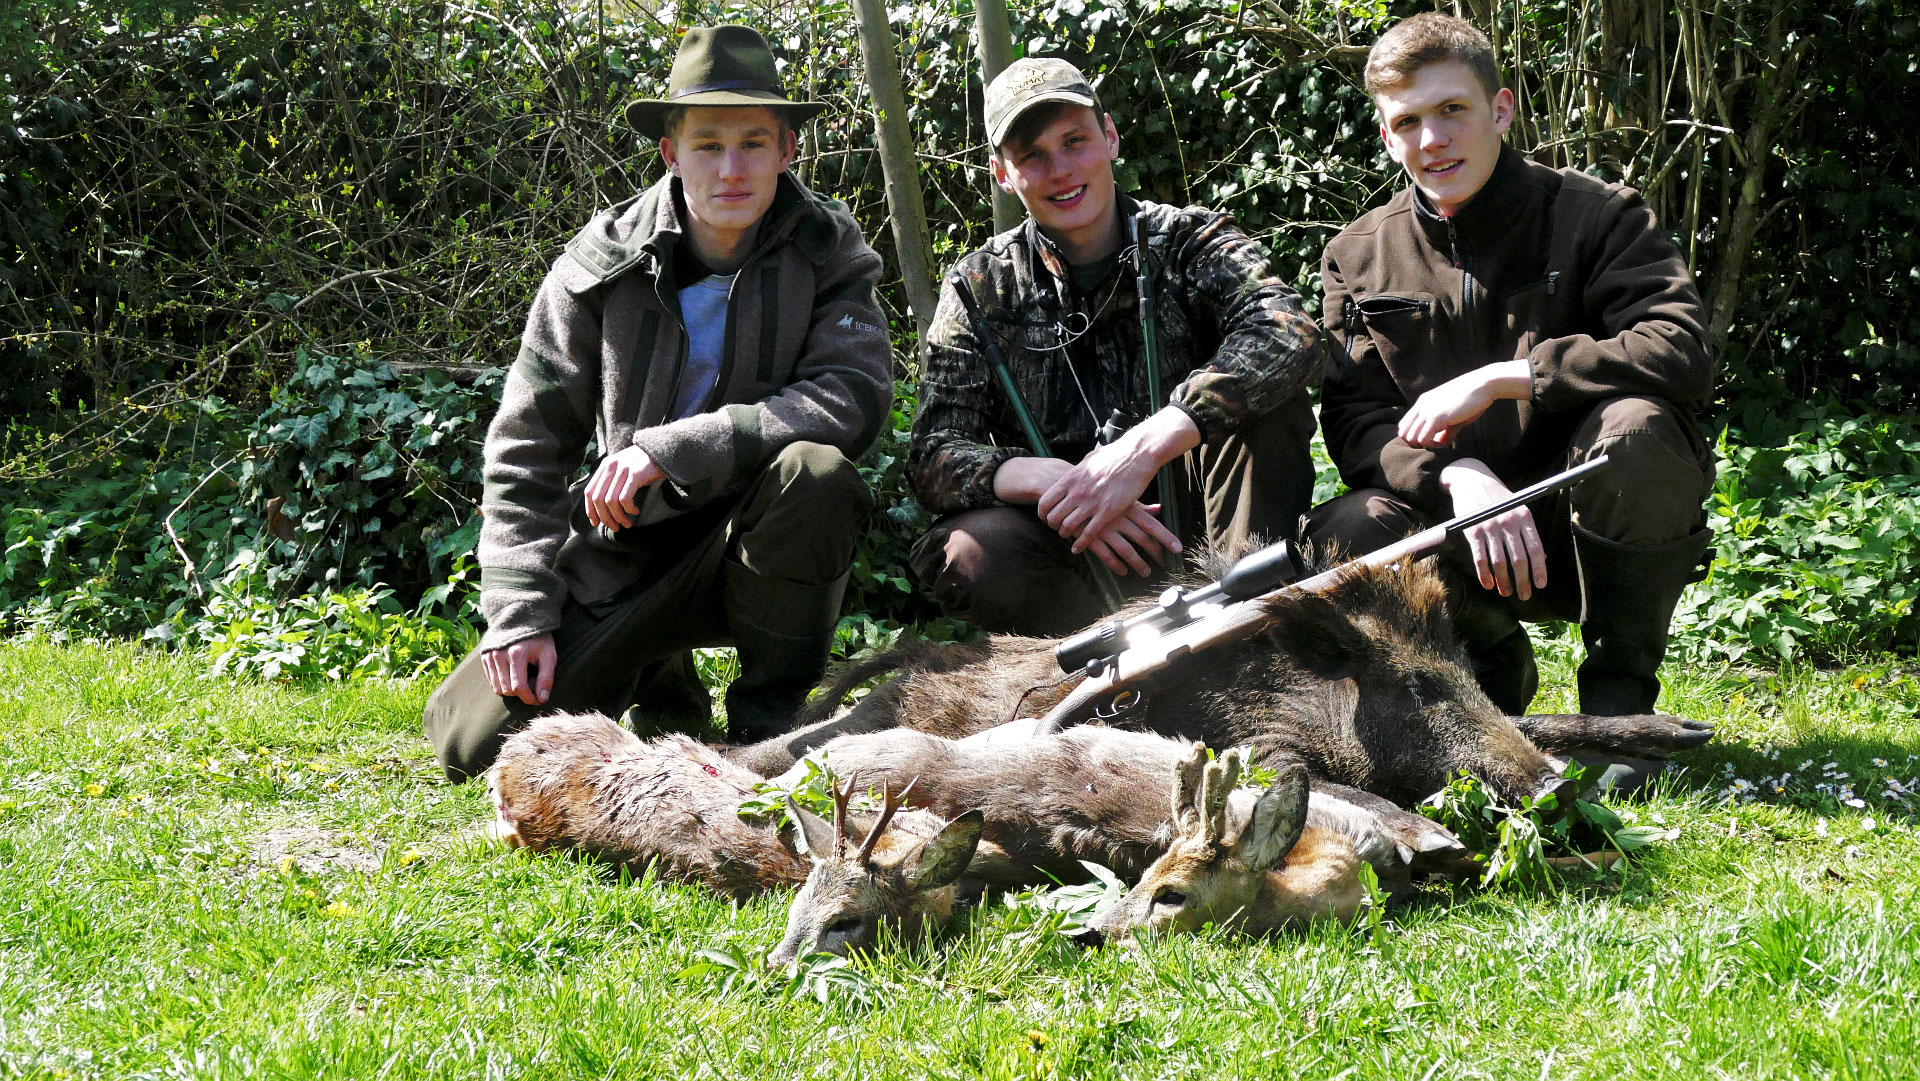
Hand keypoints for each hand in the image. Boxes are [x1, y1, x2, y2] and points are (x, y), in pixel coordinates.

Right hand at [483, 632, 556, 704]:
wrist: (522, 617)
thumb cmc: (539, 638)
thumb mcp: (549, 655)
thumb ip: (546, 678)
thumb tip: (542, 699)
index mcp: (516, 654)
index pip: (519, 687)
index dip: (529, 698)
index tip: (538, 700)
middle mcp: (499, 655)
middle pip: (507, 690)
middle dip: (521, 693)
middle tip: (533, 684)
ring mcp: (489, 656)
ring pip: (497, 688)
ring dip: (511, 689)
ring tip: (523, 678)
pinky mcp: (484, 656)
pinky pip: (491, 680)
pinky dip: (502, 682)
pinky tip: (513, 673)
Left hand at [584, 446, 665, 529]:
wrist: (664, 450)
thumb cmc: (644, 464)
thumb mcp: (623, 468)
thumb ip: (612, 481)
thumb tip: (603, 507)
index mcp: (605, 466)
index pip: (590, 492)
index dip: (591, 510)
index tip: (596, 523)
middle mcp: (611, 466)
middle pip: (598, 499)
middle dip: (605, 518)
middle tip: (614, 528)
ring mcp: (623, 469)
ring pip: (611, 501)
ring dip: (618, 517)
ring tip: (627, 523)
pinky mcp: (635, 474)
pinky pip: (625, 498)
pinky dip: (628, 509)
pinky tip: (635, 511)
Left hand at [1037, 437, 1162, 549]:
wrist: (1136, 455)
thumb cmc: (1114, 455)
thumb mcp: (1089, 459)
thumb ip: (1079, 469)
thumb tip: (1075, 470)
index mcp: (1070, 479)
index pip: (1045, 501)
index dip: (1042, 513)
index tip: (1045, 517)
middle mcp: (1077, 492)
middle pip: (1054, 517)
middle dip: (1052, 525)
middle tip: (1056, 528)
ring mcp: (1092, 502)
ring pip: (1068, 527)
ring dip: (1065, 534)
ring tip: (1067, 536)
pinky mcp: (1107, 511)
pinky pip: (1088, 533)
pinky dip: (1081, 543)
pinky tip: (1077, 548)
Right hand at [1080, 502, 1178, 575]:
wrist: (1068, 493)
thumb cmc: (1098, 494)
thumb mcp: (1120, 497)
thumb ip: (1140, 506)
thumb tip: (1159, 509)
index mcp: (1128, 507)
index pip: (1152, 524)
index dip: (1166, 537)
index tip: (1178, 549)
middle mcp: (1119, 518)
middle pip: (1143, 539)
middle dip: (1155, 554)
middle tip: (1164, 564)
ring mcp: (1105, 529)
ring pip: (1127, 550)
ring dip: (1138, 564)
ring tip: (1146, 572)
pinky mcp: (1091, 538)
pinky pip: (1107, 555)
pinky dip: (1116, 565)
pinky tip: (1123, 572)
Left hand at [1398, 360, 1532, 447]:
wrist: (1484, 385)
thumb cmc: (1472, 399)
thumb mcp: (1453, 416)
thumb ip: (1444, 431)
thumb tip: (1440, 446)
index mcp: (1423, 402)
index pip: (1405, 424)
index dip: (1414, 437)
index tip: (1430, 442)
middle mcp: (1421, 405)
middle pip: (1404, 433)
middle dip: (1416, 445)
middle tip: (1433, 448)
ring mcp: (1427, 411)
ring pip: (1411, 438)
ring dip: (1423, 447)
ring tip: (1440, 447)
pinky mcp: (1436, 417)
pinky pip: (1423, 439)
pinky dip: (1431, 447)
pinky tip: (1444, 446)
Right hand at [1441, 460, 1547, 600]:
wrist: (1471, 480)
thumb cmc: (1497, 497)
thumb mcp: (1517, 509)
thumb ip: (1528, 532)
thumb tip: (1540, 558)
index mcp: (1524, 516)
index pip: (1535, 548)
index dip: (1539, 569)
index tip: (1541, 585)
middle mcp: (1509, 522)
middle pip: (1519, 559)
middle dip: (1522, 581)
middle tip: (1524, 596)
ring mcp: (1490, 527)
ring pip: (1500, 562)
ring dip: (1504, 581)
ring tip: (1506, 592)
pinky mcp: (1473, 531)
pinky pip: (1481, 558)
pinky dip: (1485, 574)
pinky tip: (1488, 584)